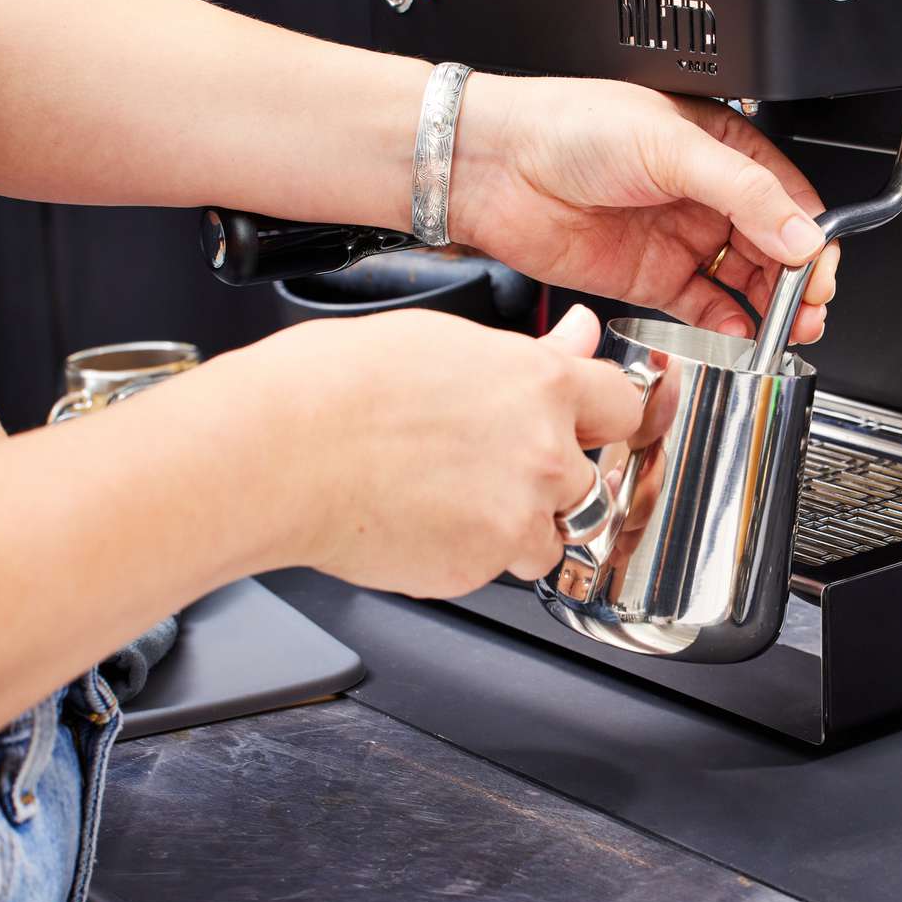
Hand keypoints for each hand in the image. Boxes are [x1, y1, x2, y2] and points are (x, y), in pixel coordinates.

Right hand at [238, 305, 642, 595]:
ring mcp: (517, 516)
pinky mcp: (479, 567)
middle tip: (491, 465)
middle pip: (593, 479)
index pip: (623, 404)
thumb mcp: (445, 338)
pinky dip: (472, 555)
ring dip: (519, 525)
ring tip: (450, 498)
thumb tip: (579, 333)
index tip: (591, 424)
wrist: (278, 453)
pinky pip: (497, 568)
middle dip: (555, 478)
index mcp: (542, 384)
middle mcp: (545, 452)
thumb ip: (527, 352)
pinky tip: (423, 522)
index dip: (603, 416)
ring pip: (552, 535)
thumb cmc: (337, 386)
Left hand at [447, 74, 838, 342]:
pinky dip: (727, 327)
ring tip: (786, 332)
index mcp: (722, 148)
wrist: (496, 166)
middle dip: (797, 282)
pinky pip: (704, 310)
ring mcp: (680, 239)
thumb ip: (742, 192)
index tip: (818, 271)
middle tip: (809, 311)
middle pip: (774, 247)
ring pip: (745, 283)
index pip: (788, 199)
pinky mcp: (652, 279)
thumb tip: (800, 234)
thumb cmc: (568, 127)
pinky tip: (741, 336)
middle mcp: (706, 195)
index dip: (810, 238)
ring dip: (770, 310)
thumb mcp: (669, 146)